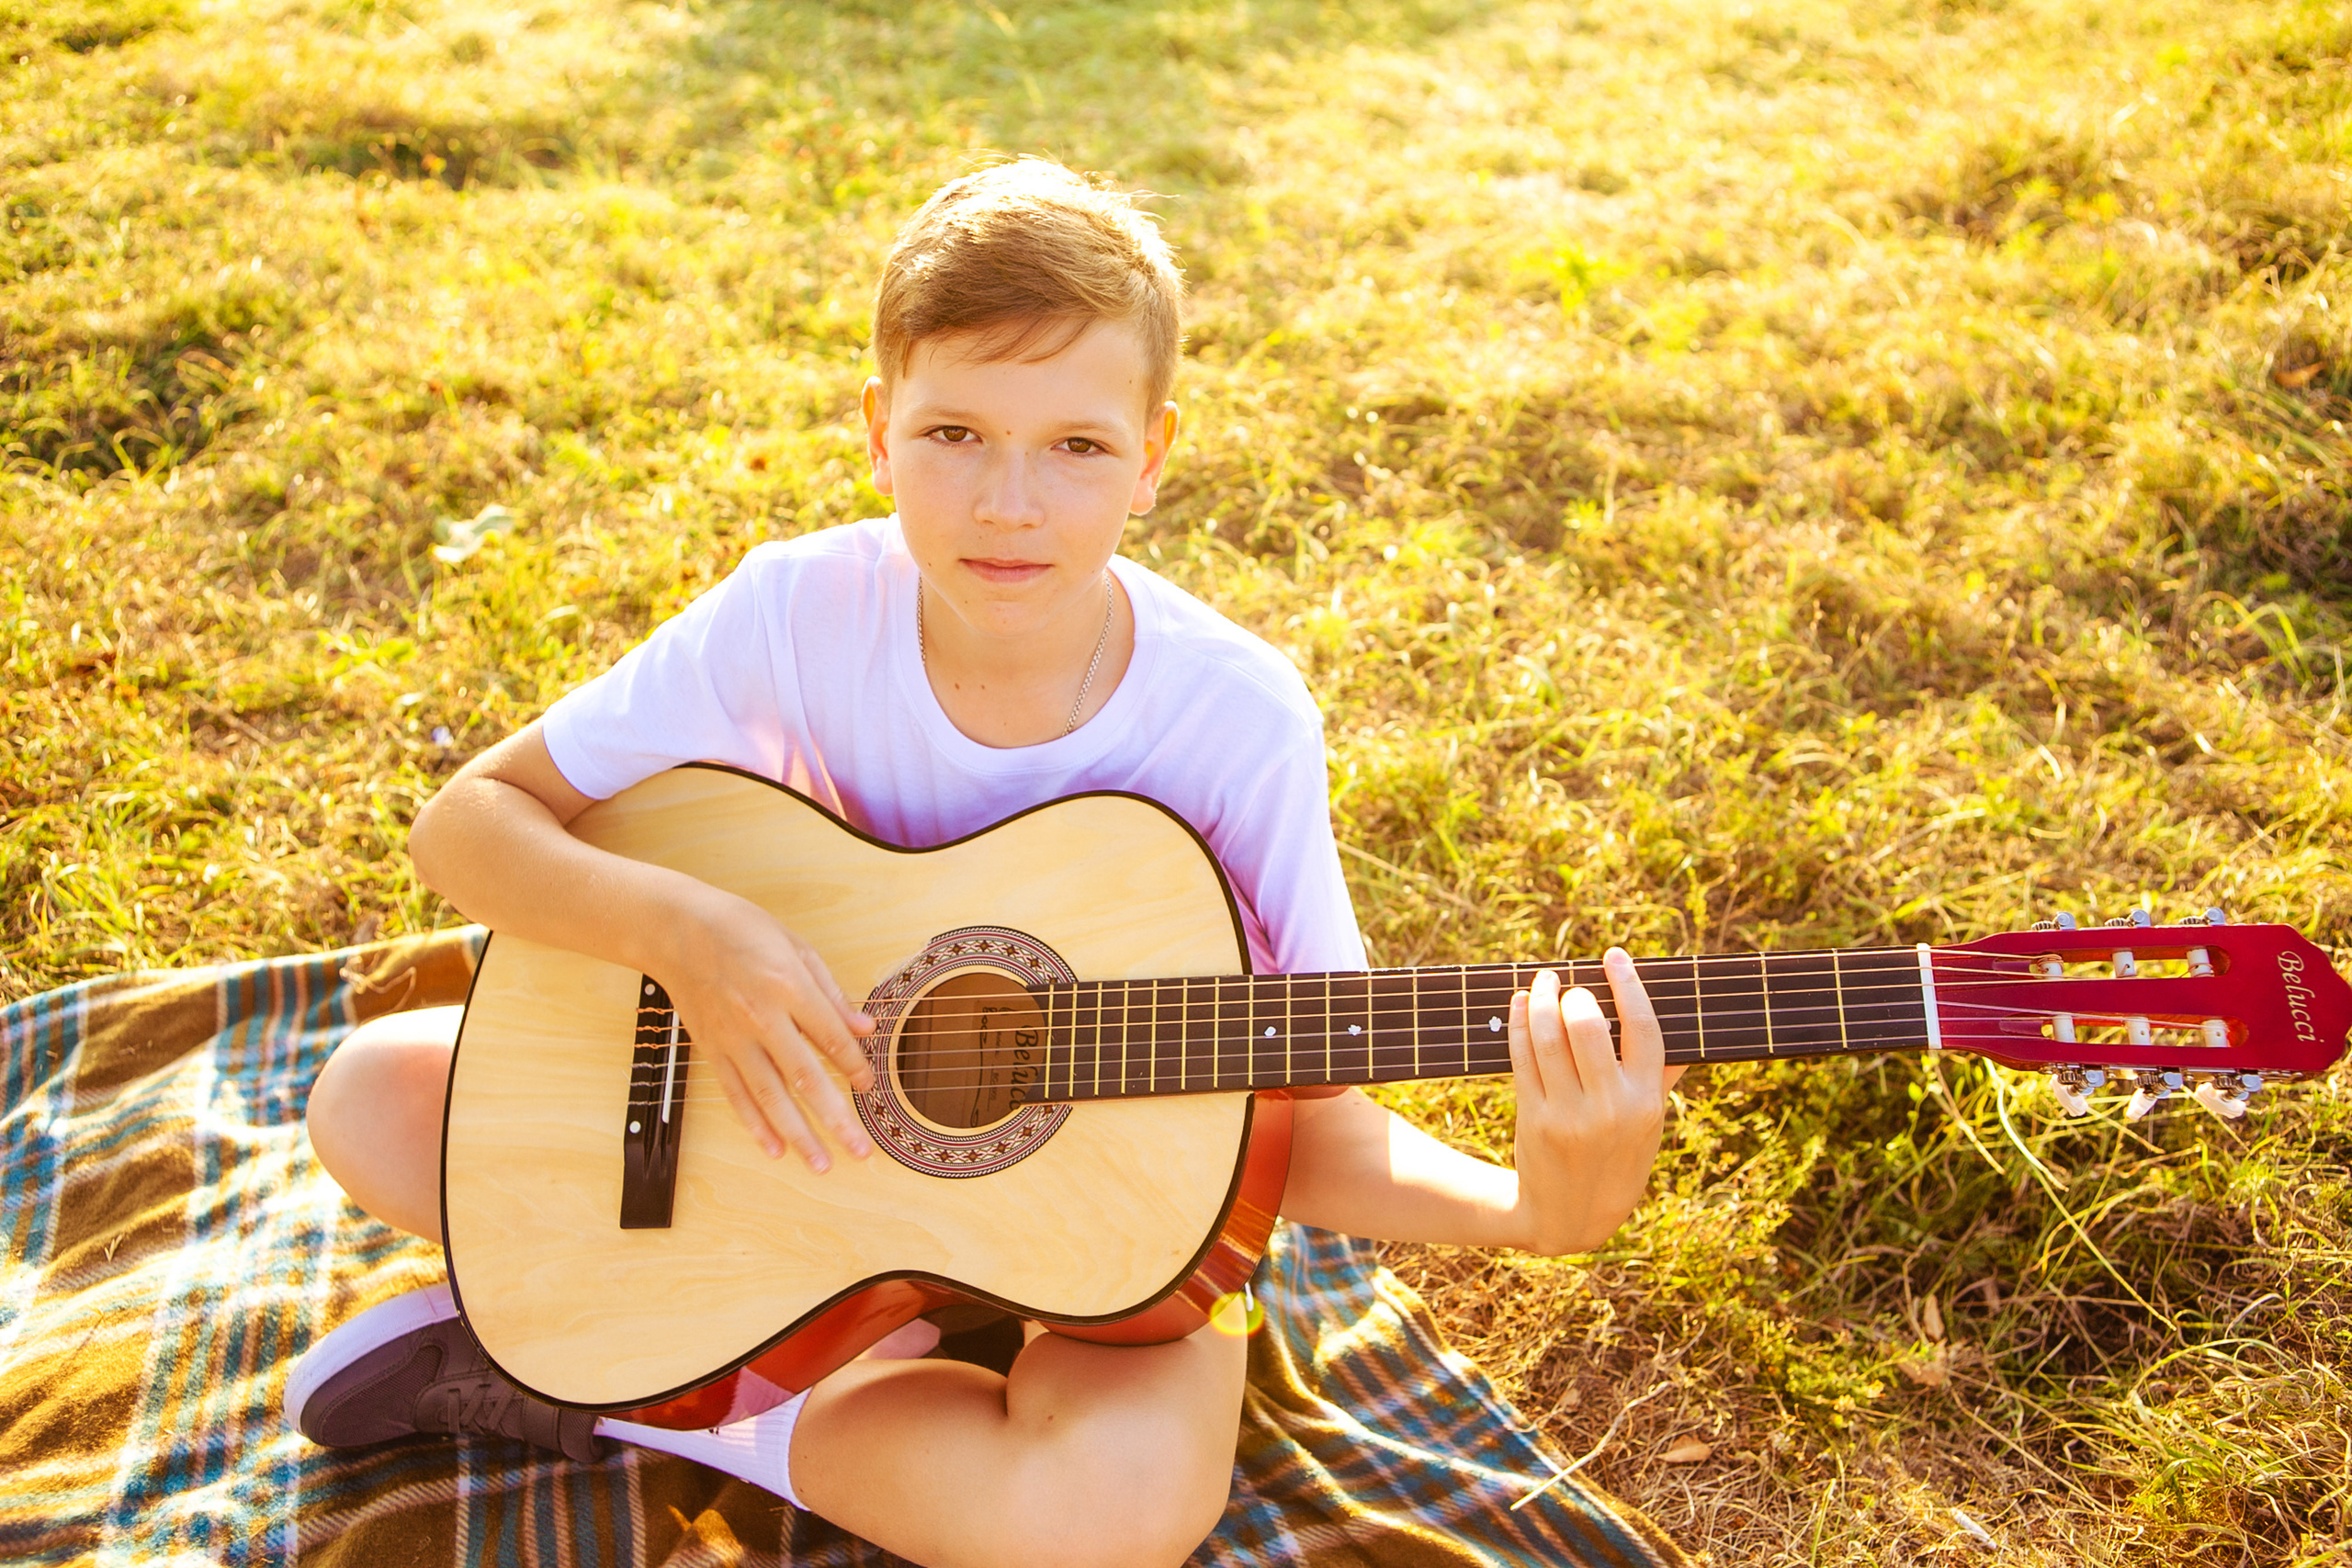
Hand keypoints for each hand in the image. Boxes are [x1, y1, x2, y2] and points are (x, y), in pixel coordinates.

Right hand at [657, 884, 877, 1170]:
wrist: (676, 929)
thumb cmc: (741, 930)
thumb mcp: (797, 947)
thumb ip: (831, 993)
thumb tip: (865, 1028)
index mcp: (788, 986)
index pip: (831, 1038)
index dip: (855, 1067)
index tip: (870, 1088)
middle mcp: (761, 1017)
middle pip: (805, 1078)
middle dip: (836, 1118)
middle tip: (860, 1150)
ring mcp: (733, 1038)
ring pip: (770, 1096)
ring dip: (798, 1134)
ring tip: (821, 1164)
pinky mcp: (711, 1050)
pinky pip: (736, 1095)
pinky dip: (755, 1125)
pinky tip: (774, 1148)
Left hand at [1504, 948, 1685, 1254]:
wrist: (1571, 1218)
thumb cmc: (1617, 1160)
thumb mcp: (1649, 1126)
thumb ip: (1661, 1077)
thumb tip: (1688, 1028)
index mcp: (1648, 1103)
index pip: (1645, 1029)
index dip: (1629, 985)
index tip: (1614, 955)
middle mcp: (1612, 1108)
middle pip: (1591, 1026)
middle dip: (1576, 994)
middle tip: (1570, 985)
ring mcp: (1570, 1115)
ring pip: (1551, 1037)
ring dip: (1542, 999)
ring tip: (1542, 982)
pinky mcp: (1535, 1119)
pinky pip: (1523, 1058)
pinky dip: (1519, 1023)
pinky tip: (1520, 1003)